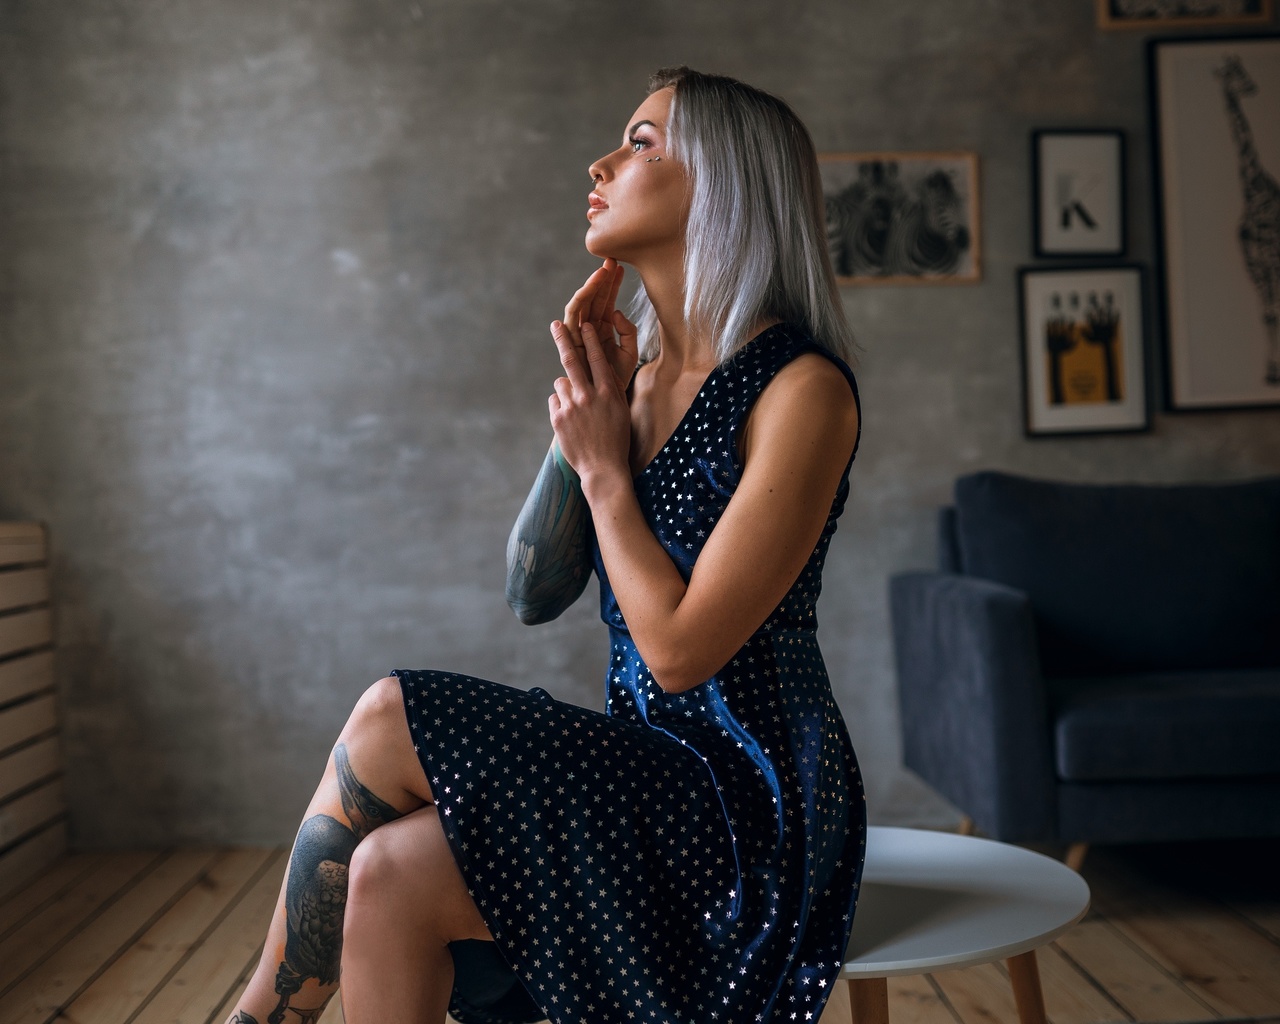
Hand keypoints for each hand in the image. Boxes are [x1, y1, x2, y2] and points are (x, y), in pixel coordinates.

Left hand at [548, 320, 630, 487]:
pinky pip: (555, 400)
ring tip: (577, 409)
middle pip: (571, 360)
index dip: (589, 339)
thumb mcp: (620, 410)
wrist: (603, 468)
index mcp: (608, 392)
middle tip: (556, 325)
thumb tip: (596, 371)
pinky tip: (570, 420)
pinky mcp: (558, 418)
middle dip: (563, 339)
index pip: (597, 358)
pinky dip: (560, 406)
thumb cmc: (616, 438)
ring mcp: (571, 407)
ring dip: (566, 390)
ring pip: (561, 383)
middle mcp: (589, 395)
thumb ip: (608, 389)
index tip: (584, 324)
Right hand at [561, 258, 639, 388]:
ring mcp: (579, 335)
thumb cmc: (618, 379)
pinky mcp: (571, 345)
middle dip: (601, 280)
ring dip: (590, 288)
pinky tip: (584, 292)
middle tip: (610, 261)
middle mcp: (589, 329)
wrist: (608, 401)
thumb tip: (615, 312)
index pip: (606, 300)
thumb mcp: (630, 353)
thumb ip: (628, 331)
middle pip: (593, 298)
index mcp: (603, 328)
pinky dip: (576, 307)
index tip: (621, 266)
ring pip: (582, 306)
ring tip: (601, 273)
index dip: (612, 284)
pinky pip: (570, 322)